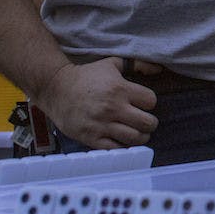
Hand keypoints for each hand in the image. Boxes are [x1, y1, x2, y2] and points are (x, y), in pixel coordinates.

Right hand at [34, 57, 160, 148]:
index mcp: (120, 89)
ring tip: (137, 133)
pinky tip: (122, 140)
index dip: (149, 103)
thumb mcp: (112, 64)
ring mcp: (101, 125)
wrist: (56, 88)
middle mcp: (113, 108)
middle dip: (150, 123)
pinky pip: (115, 149)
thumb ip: (137, 64)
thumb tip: (158, 69)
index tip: (143, 104)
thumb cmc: (87, 76)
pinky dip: (123, 147)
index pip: (151, 101)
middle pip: (147, 123)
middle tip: (145, 122)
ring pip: (135, 138)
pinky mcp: (90, 138)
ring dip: (140, 137)